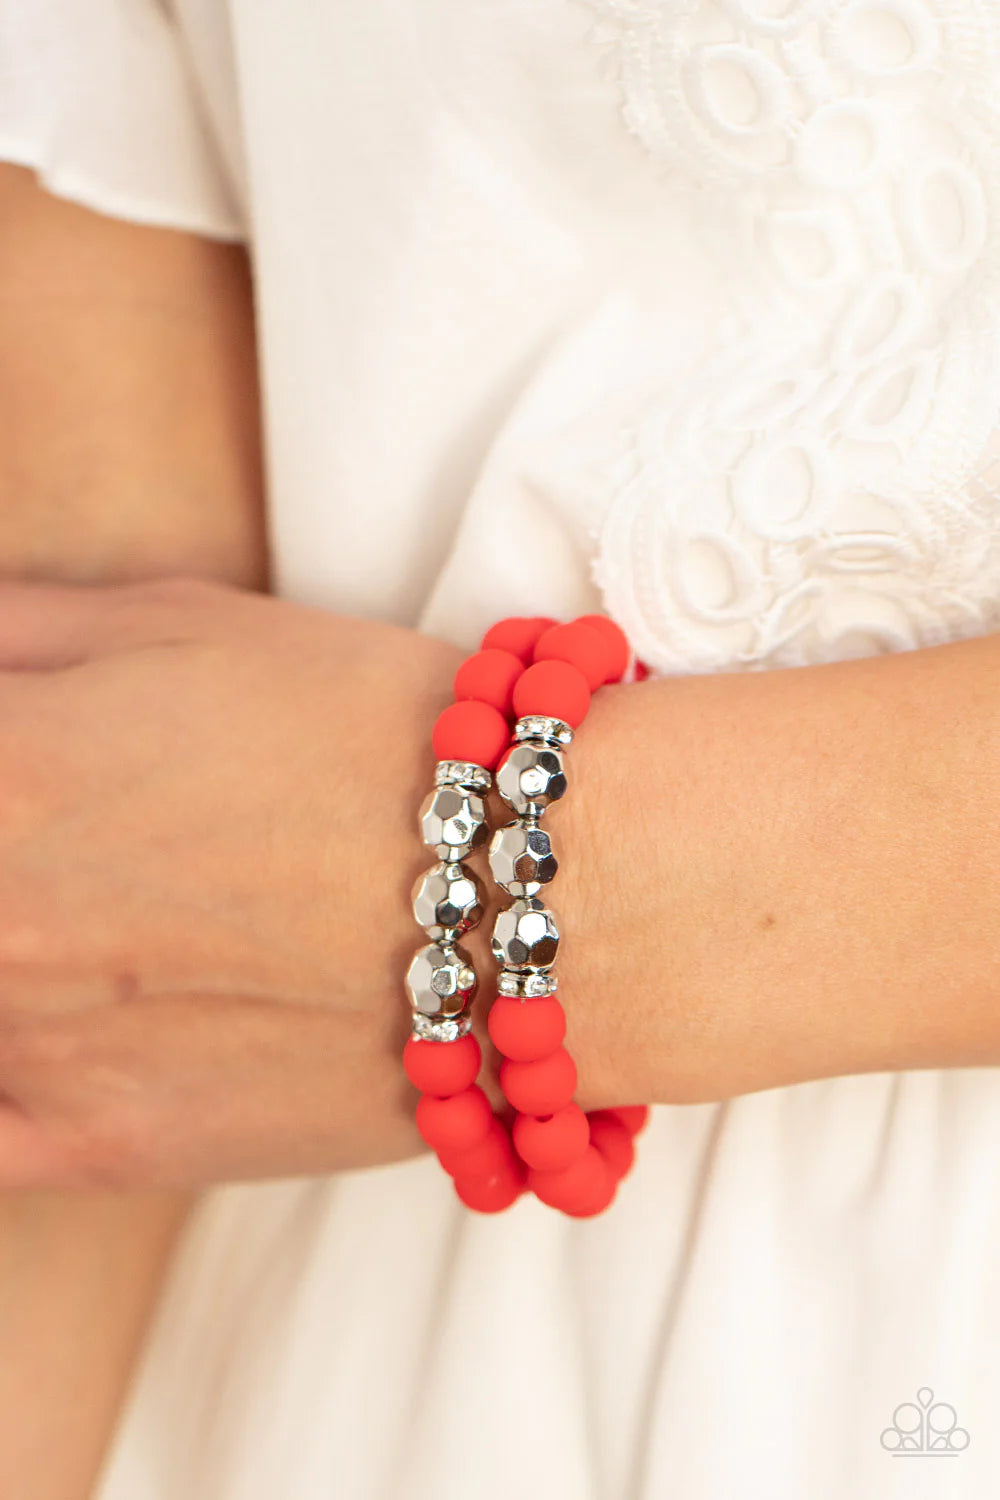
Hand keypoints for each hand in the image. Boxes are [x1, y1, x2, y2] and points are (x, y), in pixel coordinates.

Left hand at [0, 577, 474, 1186]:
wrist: (542, 896)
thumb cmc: (374, 732)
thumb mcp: (182, 622)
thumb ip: (13, 632)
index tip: (23, 749)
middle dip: (13, 843)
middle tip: (83, 832)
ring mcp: (30, 1047)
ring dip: (12, 940)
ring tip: (108, 908)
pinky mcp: (97, 1147)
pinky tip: (35, 1013)